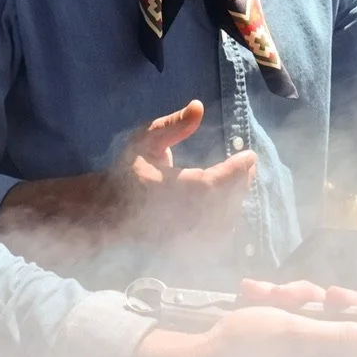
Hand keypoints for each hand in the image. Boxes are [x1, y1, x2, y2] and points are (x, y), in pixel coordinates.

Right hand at [0, 100, 253, 271]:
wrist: (107, 211)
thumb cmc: (128, 171)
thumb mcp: (145, 140)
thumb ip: (173, 125)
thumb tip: (199, 106)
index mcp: (169, 188)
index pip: (214, 182)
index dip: (237, 171)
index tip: (249, 156)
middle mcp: (178, 216)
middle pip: (224, 203)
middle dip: (240, 183)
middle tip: (247, 168)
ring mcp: (182, 237)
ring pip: (224, 223)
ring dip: (236, 202)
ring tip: (240, 184)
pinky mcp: (184, 250)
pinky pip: (215, 240)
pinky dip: (227, 223)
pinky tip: (228, 208)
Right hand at [137, 296, 356, 356]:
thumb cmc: (244, 349)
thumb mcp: (294, 334)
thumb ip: (340, 335)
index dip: (349, 309)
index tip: (333, 293)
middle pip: (332, 319)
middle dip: (306, 297)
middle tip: (284, 292)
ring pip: (305, 311)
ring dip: (284, 294)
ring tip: (256, 292)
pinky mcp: (275, 347)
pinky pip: (284, 315)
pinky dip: (268, 301)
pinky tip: (248, 293)